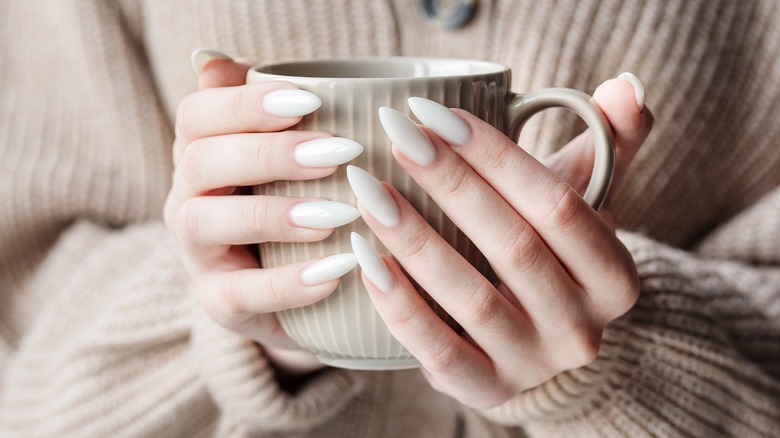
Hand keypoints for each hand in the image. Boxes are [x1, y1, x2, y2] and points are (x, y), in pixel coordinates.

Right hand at [164, 52, 362, 375]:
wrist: (300, 294)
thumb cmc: (297, 209)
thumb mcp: (290, 161)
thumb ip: (270, 114)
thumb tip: (219, 61)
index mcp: (201, 154)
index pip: (197, 115)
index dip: (245, 103)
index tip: (310, 100)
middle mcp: (187, 199)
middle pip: (200, 161)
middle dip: (268, 152)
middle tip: (339, 152)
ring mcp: (197, 254)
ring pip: (204, 223)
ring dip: (272, 214)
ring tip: (338, 214)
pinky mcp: (219, 304)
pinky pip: (240, 293)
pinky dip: (289, 282)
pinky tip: (339, 269)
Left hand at [348, 76, 652, 408]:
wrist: (535, 341)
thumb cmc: (551, 256)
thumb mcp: (585, 204)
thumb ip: (609, 146)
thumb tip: (624, 87)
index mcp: (615, 277)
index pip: (560, 206)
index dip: (497, 157)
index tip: (436, 115)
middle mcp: (583, 328)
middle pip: (514, 247)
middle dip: (451, 184)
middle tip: (396, 135)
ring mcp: (534, 366)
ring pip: (473, 298)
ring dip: (416, 240)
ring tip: (368, 191)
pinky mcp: (485, 389)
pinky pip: (438, 350)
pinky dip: (399, 304)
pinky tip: (364, 258)